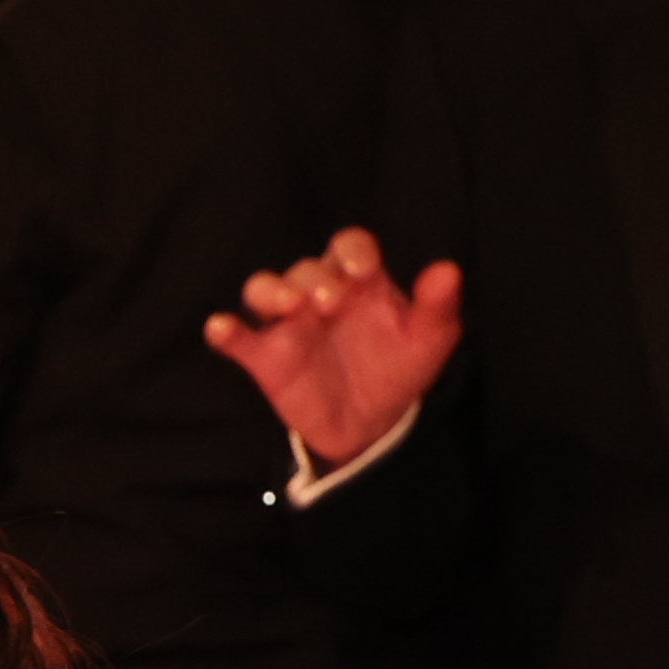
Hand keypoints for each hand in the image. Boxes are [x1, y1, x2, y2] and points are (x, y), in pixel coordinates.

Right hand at [200, 226, 460, 472]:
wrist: (371, 424)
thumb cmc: (398, 368)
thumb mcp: (429, 338)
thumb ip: (437, 305)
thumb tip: (447, 270)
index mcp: (357, 279)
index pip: (348, 245)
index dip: (352, 251)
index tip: (365, 271)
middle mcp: (318, 293)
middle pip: (304, 267)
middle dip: (316, 280)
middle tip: (333, 305)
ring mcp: (287, 324)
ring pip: (262, 288)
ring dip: (271, 291)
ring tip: (290, 307)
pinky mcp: (264, 357)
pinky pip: (237, 338)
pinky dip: (224, 330)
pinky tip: (221, 328)